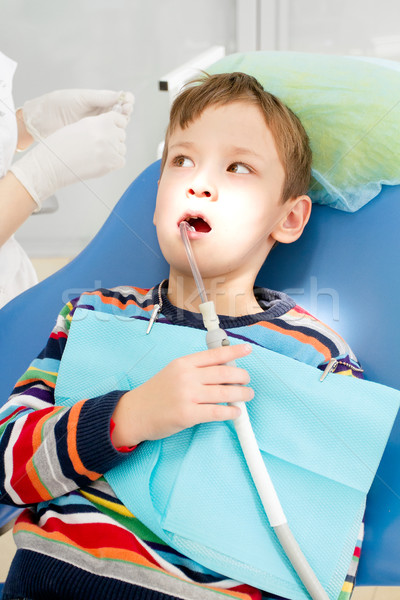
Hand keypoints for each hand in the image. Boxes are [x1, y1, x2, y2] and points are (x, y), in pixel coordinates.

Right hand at [10, 111, 127, 207]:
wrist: (52, 164)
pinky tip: (99, 163)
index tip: (111, 131)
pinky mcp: (111, 163)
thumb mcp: (80, 126)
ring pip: (122, 149)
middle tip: (98, 147)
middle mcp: (106, 132)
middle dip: (114, 140)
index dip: (115, 126)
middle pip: (122, 135)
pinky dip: (113, 164)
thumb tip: (111, 129)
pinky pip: (121, 162)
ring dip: (113, 152)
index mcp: (99, 121)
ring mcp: (110, 148)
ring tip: (96, 156)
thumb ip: (97, 126)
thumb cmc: (61, 146)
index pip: (120, 119)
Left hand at [22, 89, 133, 138]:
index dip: (127, 100)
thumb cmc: (58, 104)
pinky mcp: (94, 140)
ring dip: (121, 125)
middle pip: (122, 114)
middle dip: (126, 111)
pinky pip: (109, 140)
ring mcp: (99, 128)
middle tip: (125, 111)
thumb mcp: (81, 98)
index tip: (127, 101)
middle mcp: (101, 114)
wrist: (43, 120)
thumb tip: (120, 95)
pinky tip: (114, 134)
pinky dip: (114, 138)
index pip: (120, 100)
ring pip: (118, 127)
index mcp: (100, 101)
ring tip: (119, 121)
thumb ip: (101, 97)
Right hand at [111, 343, 253, 447]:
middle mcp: (187, 376)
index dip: (234, 352)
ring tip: (247, 395)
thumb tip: (223, 370)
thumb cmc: (155, 393)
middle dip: (241, 377)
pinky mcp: (187, 415)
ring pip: (224, 393)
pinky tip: (236, 412)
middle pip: (224, 374)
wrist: (134, 413)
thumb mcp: (173, 372)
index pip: (214, 354)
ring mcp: (187, 395)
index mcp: (184, 363)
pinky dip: (230, 412)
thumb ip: (195, 369)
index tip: (247, 350)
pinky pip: (216, 412)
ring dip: (241, 394)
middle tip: (247, 380)